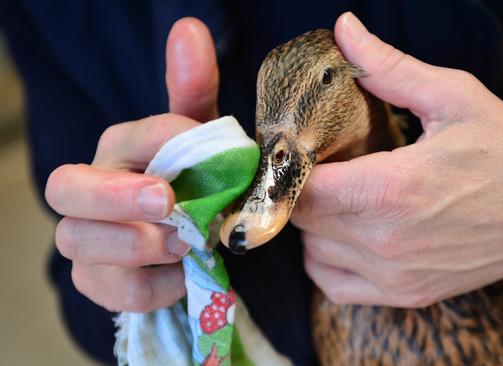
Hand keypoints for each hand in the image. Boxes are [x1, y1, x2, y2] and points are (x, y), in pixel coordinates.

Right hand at [45, 18, 219, 311]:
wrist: (190, 237)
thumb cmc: (194, 181)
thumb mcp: (202, 138)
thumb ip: (193, 89)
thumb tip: (188, 28)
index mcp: (119, 149)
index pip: (131, 136)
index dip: (168, 140)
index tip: (214, 151)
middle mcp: (90, 189)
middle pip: (65, 188)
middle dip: (117, 195)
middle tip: (167, 200)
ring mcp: (87, 236)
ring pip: (78, 241)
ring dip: (135, 243)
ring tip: (186, 244)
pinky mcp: (97, 279)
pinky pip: (112, 289)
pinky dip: (152, 286)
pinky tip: (182, 275)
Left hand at [291, 12, 502, 307]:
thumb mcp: (455, 98)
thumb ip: (390, 68)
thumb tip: (345, 29)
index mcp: (392, 189)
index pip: (301, 185)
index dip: (290, 162)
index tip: (300, 144)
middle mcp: (386, 241)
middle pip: (301, 218)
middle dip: (302, 186)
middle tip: (324, 162)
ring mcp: (394, 275)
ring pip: (311, 252)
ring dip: (313, 223)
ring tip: (341, 195)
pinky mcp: (405, 294)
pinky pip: (334, 285)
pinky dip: (327, 260)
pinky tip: (347, 233)